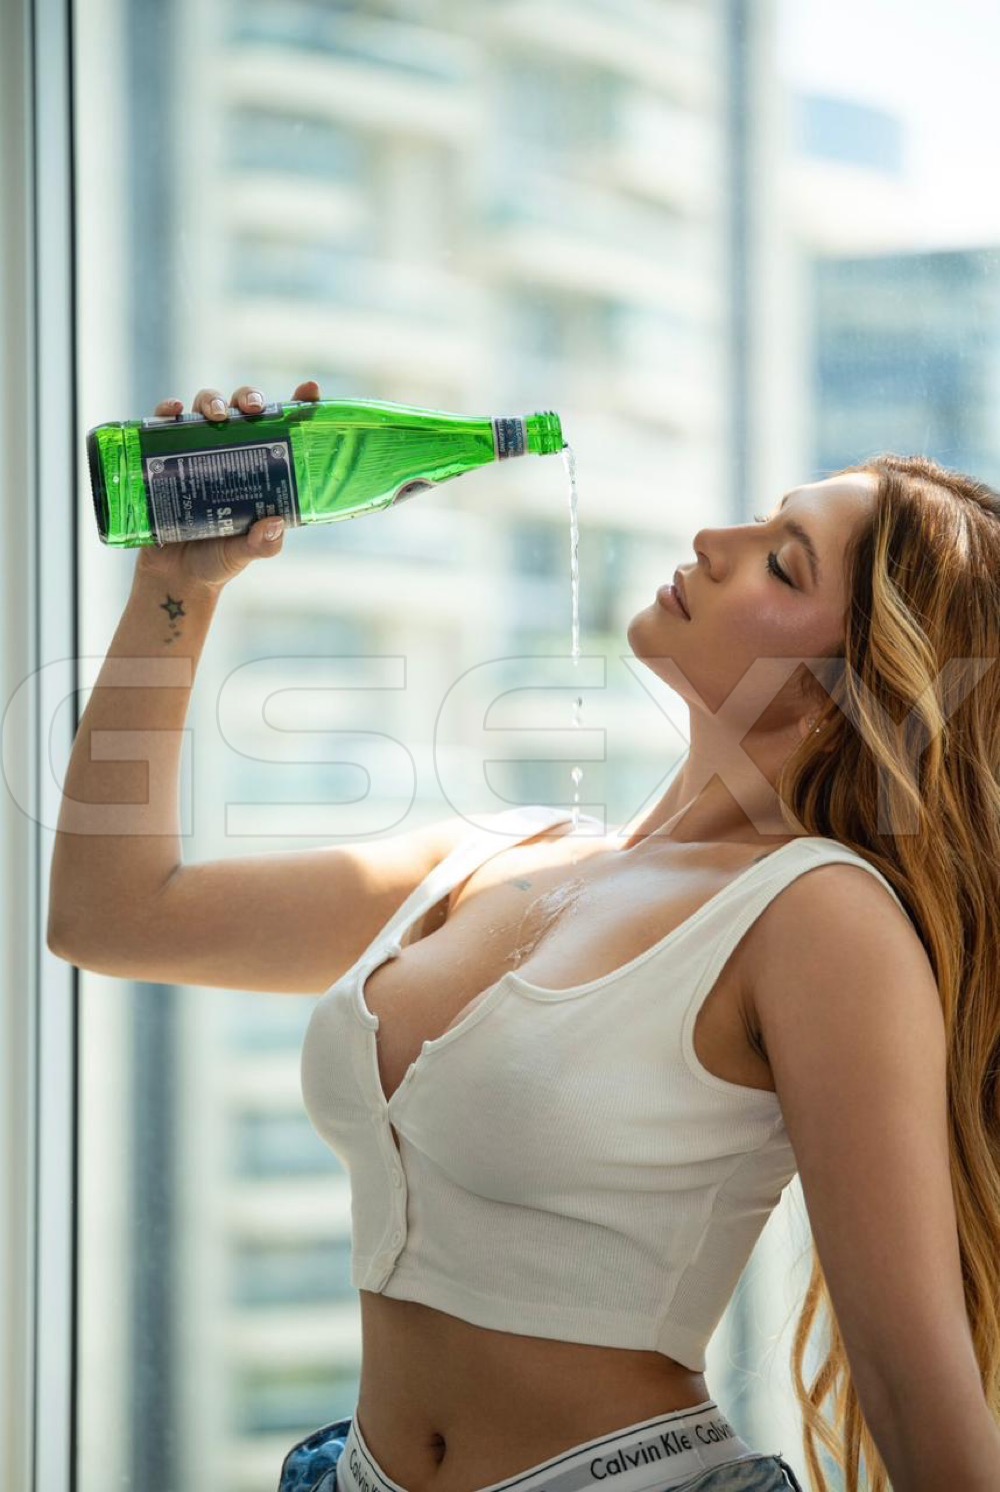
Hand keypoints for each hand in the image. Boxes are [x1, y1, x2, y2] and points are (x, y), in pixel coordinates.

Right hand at [133, 379, 321, 592]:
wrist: (176, 576)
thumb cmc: (219, 560)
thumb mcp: (245, 554)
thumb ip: (262, 544)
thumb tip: (273, 524)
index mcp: (262, 469)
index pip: (285, 429)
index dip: (300, 405)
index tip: (310, 390)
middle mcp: (233, 452)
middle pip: (244, 408)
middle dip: (249, 398)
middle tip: (253, 409)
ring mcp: (199, 450)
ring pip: (207, 407)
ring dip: (212, 400)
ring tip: (214, 414)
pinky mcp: (165, 455)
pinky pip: (165, 424)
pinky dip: (168, 411)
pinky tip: (173, 412)